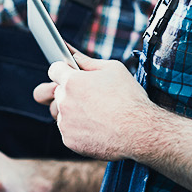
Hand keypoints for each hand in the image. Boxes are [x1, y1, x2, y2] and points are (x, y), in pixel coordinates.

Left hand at [33, 54, 151, 160]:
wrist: (140, 132)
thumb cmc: (130, 98)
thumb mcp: (113, 69)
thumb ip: (86, 60)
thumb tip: (70, 51)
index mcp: (71, 81)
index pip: (53, 69)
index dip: (63, 71)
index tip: (70, 74)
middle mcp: (64, 101)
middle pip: (51, 92)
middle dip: (61, 90)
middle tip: (79, 95)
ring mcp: (65, 122)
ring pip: (60, 113)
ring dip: (71, 111)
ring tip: (94, 113)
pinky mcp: (69, 140)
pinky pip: (67, 131)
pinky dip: (79, 130)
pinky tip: (97, 127)